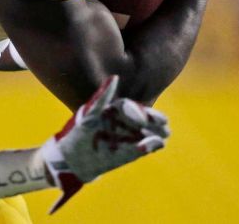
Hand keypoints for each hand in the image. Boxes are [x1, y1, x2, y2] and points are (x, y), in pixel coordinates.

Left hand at [40, 76, 168, 212]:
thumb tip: (115, 77)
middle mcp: (120, 123)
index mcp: (111, 111)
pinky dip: (150, 145)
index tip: (145, 117)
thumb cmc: (78, 134)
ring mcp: (125, 137)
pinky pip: (142, 147)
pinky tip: (158, 144)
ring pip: (145, 133)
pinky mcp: (128, 152)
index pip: (130, 107)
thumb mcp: (90, 115)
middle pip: (141, 119)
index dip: (140, 110)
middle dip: (153, 121)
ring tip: (164, 134)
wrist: (73, 162)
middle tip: (164, 125)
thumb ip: (102, 97)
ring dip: (155, 133)